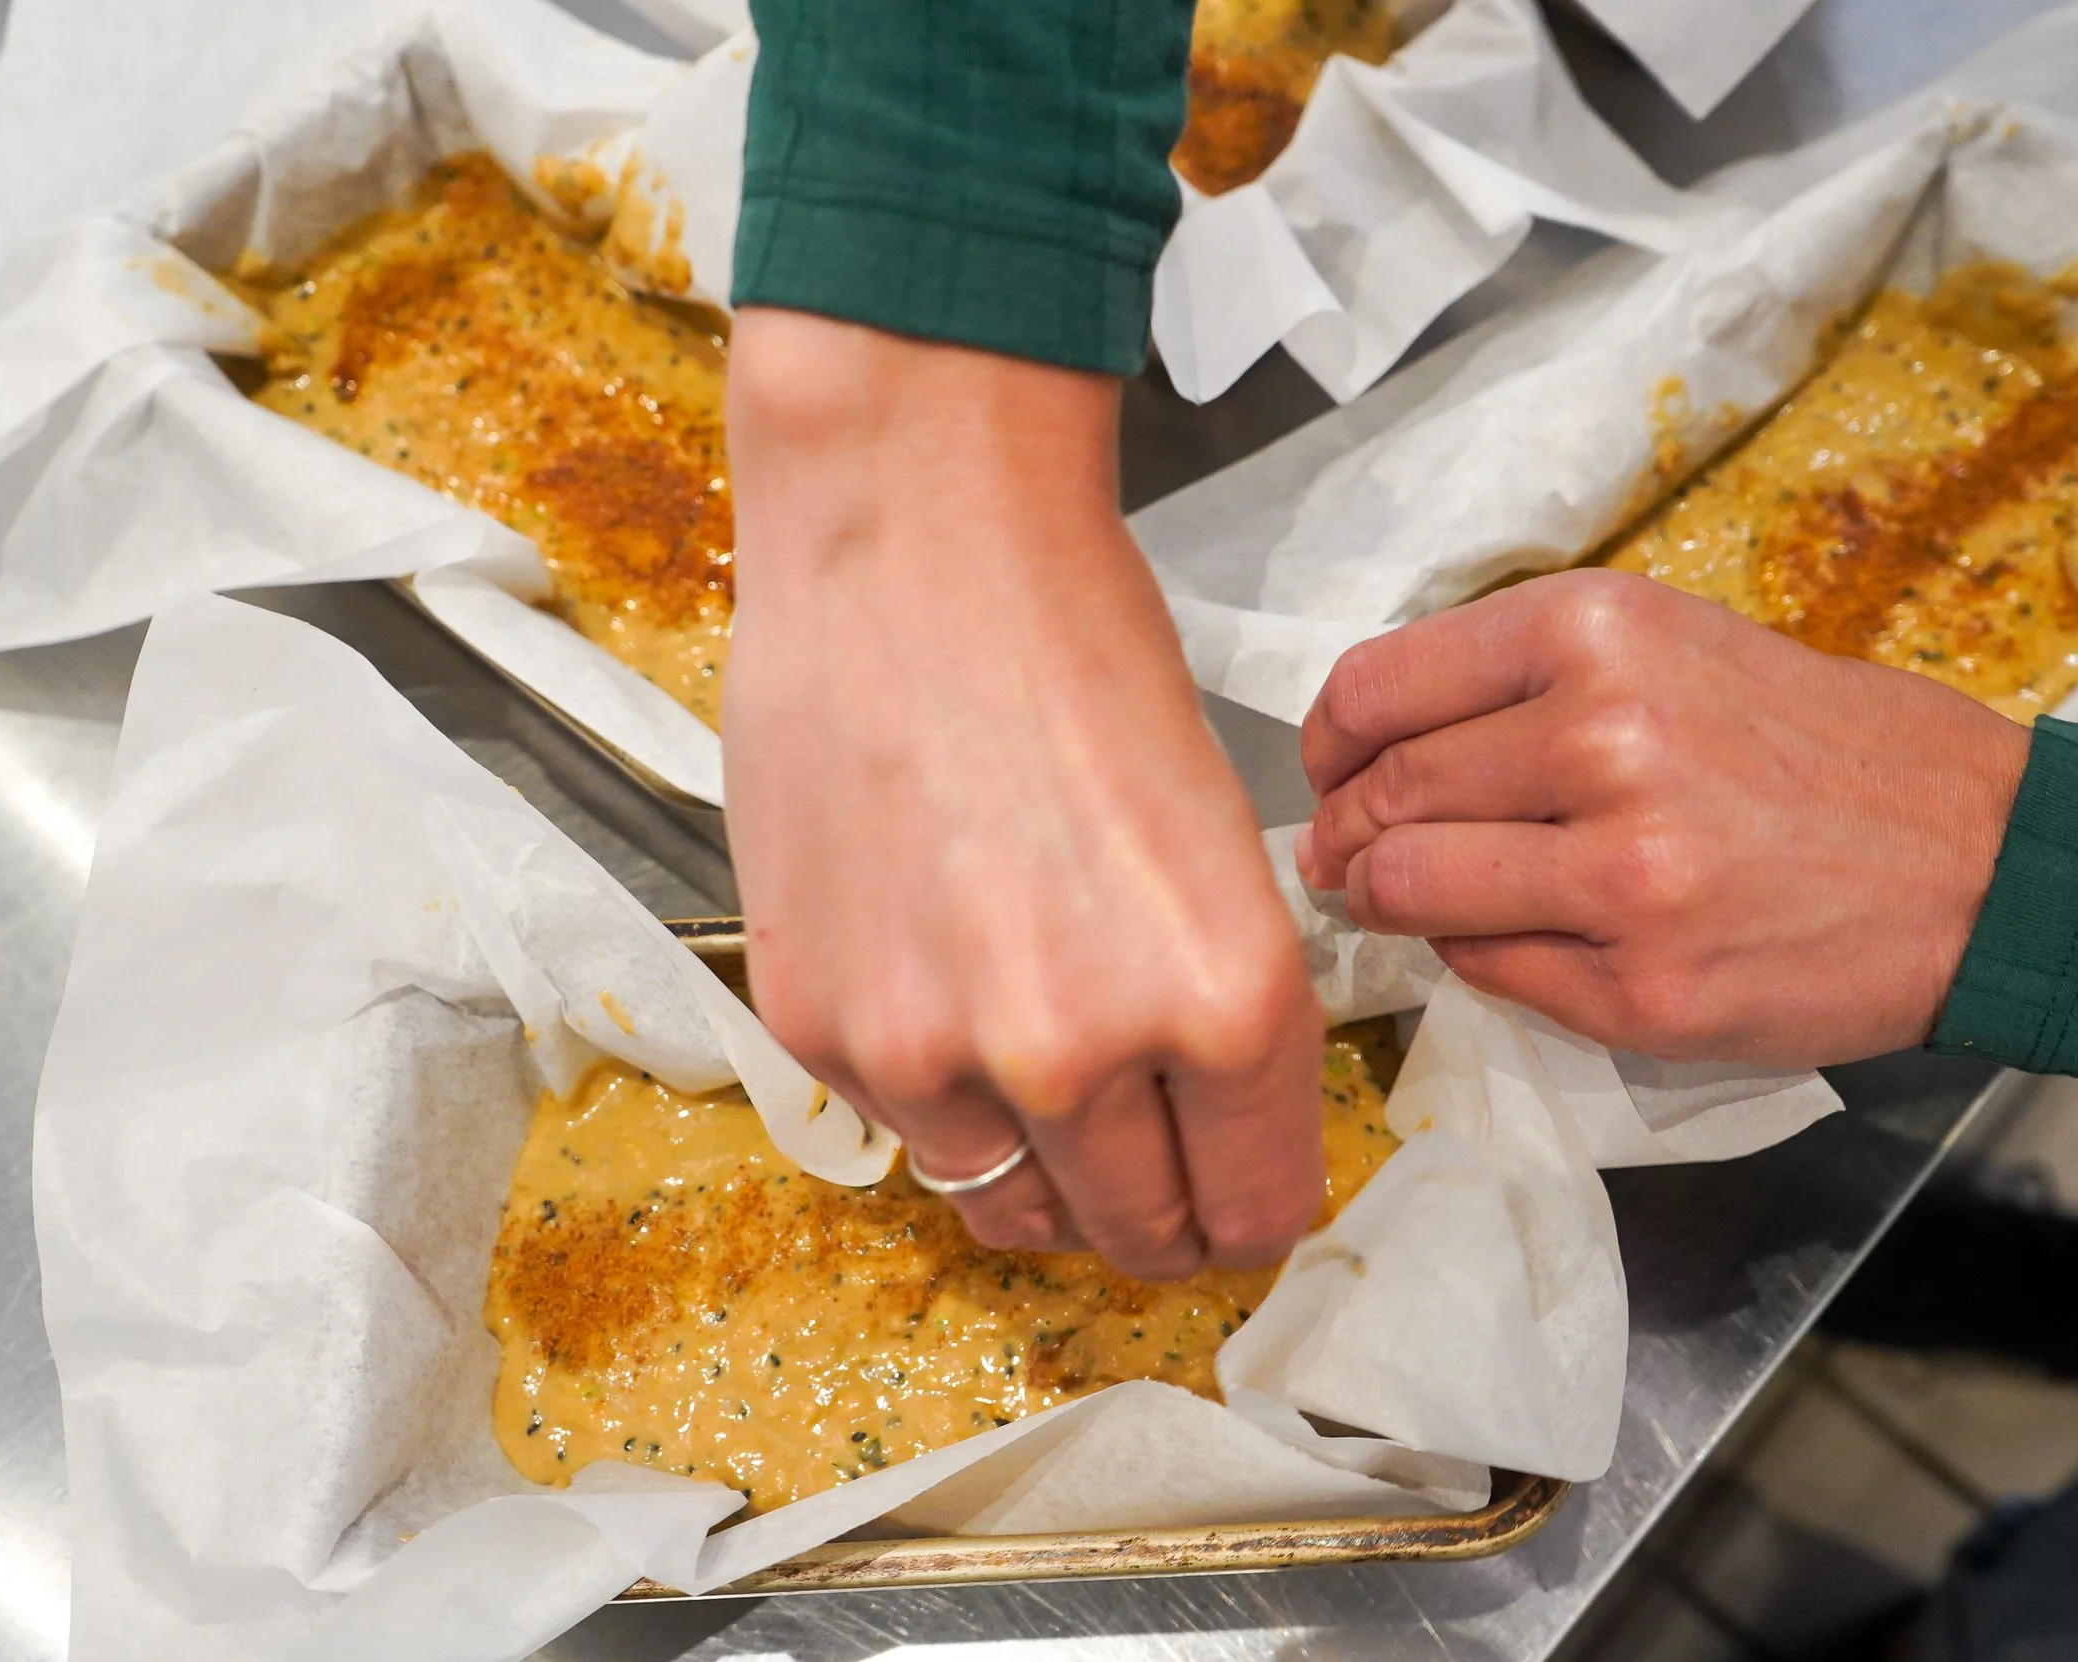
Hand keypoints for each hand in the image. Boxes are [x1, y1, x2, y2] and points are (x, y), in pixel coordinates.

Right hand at [722, 308, 1322, 1278]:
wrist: (912, 537)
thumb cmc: (1082, 650)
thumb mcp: (1217, 843)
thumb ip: (1217, 1012)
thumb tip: (1207, 1130)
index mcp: (1223, 997)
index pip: (1260, 1205)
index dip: (1259, 1205)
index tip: (1240, 1190)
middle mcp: (1079, 1052)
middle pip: (1140, 1235)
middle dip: (1161, 1212)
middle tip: (1154, 1160)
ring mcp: (932, 1051)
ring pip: (1012, 1210)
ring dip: (1046, 1176)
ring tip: (1048, 1087)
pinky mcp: (818, 1027)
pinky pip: (906, 1131)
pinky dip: (938, 1095)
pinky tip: (945, 984)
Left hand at [1298, 571, 2030, 1065]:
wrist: (1991, 861)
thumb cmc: (1826, 746)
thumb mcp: (1678, 646)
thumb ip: (1526, 682)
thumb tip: (1372, 750)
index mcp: (1598, 631)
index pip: (1373, 690)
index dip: (1326, 744)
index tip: (1332, 770)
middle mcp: (1601, 738)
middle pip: (1383, 799)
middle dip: (1348, 835)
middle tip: (1355, 853)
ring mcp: (1623, 874)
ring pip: (1412, 893)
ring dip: (1390, 904)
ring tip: (1410, 900)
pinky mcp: (1646, 989)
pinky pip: (1490, 974)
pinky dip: (1478, 960)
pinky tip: (1522, 938)